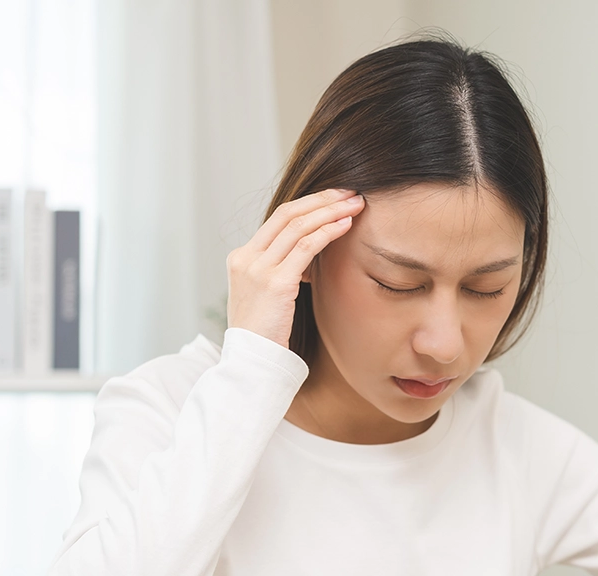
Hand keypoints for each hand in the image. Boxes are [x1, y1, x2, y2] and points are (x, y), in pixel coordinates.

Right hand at [226, 188, 365, 347]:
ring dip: (331, 211)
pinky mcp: (275, 283)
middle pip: (287, 214)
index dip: (309, 204)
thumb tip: (311, 253)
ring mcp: (258, 269)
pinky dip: (328, 231)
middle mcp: (246, 258)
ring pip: (299, 226)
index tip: (334, 198)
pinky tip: (346, 225)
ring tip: (356, 204)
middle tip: (350, 192)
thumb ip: (282, 271)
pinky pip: (307, 247)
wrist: (251, 362)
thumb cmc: (265, 334)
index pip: (278, 219)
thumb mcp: (267, 295)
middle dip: (322, 199)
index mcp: (241, 257)